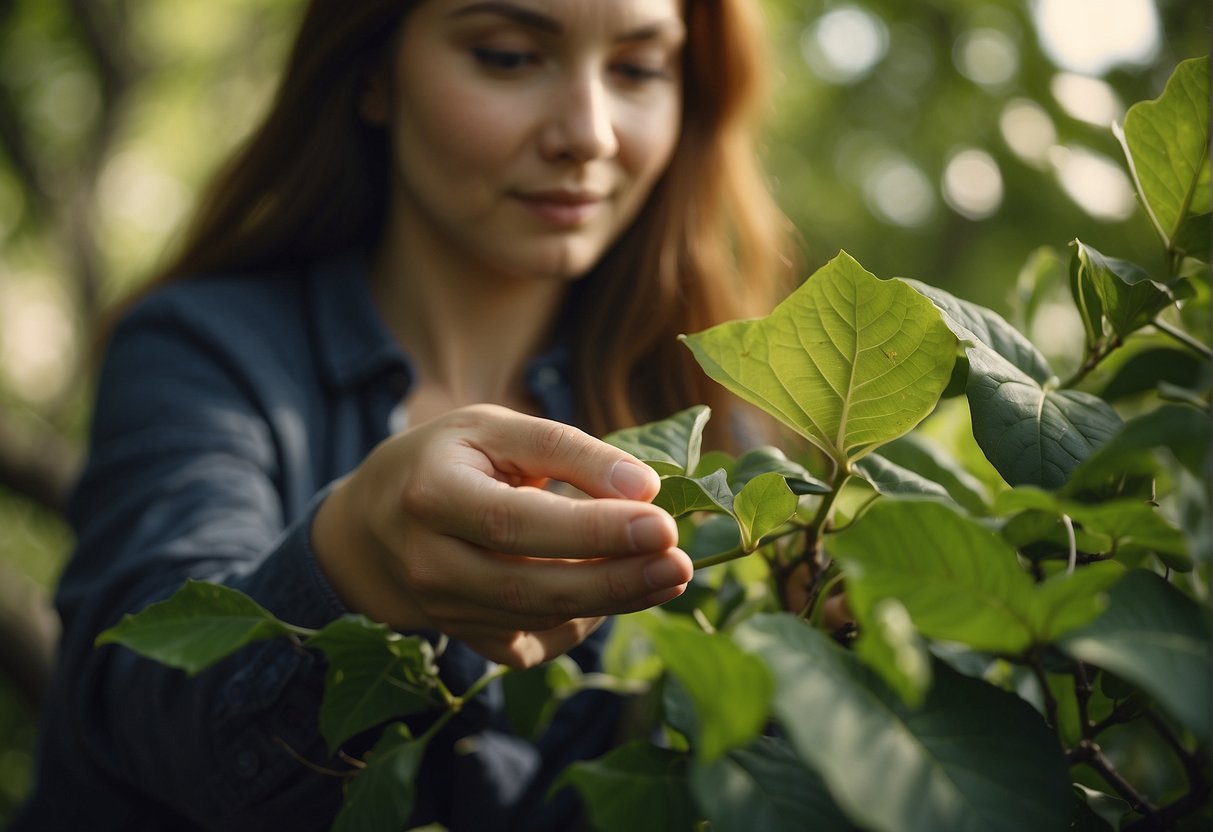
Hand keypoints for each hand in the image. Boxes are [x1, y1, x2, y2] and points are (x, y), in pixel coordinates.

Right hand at [313, 404, 691, 667]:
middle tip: (682, 564)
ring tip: (668, 574)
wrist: (370, 523)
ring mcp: (443, 610)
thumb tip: (644, 487)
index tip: (660, 524)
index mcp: (432, 496)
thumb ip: (568, 450)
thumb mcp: (496, 429)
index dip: (593, 530)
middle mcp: (429, 562)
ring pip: (539, 619)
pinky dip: (577, 626)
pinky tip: (612, 594)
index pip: (519, 524)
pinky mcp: (462, 638)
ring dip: (612, 601)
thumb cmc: (445, 459)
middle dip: (616, 580)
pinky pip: (531, 646)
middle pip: (532, 586)